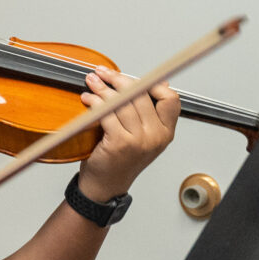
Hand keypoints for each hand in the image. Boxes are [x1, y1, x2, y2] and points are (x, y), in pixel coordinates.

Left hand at [74, 70, 179, 200]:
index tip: (133, 78)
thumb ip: (150, 111)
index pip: (171, 99)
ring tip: (91, 83)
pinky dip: (94, 101)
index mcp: (166, 133)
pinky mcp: (119, 143)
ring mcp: (139, 141)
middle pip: (141, 94)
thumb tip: (161, 82)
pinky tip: (87, 99)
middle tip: (103, 73)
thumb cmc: (121, 159)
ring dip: (102, 88)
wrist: (106, 186)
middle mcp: (156, 136)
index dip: (153, 84)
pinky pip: (106, 112)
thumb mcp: (144, 136)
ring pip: (121, 101)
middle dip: (118, 79)